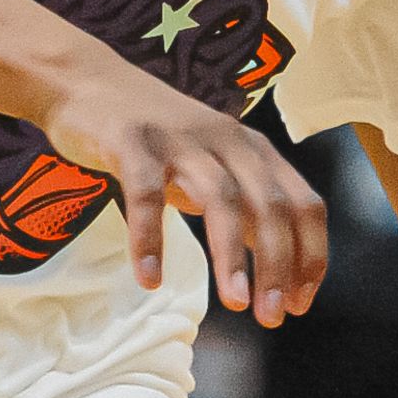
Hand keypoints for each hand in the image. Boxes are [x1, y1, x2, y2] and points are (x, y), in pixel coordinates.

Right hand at [39, 49, 326, 323]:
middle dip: (278, 265)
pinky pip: (146, 194)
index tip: (300, 303)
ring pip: (220, 198)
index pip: (304, 204)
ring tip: (234, 303)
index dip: (310, 256)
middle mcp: (226, 139)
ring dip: (232, 255)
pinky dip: (150, 238)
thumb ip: (246, 207)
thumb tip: (281, 268)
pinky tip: (150, 279)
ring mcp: (179, 138)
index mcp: (254, 149)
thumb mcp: (213, 166)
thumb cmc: (156, 136)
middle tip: (271, 316)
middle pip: (269, 205)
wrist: (88, 81)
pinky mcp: (132, 141)